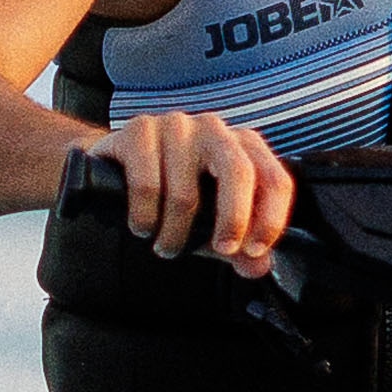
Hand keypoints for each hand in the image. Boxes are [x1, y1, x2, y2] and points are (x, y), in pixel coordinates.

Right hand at [91, 112, 295, 276]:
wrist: (117, 167)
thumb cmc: (176, 192)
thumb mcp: (212, 222)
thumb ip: (239, 246)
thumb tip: (258, 267)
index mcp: (244, 146)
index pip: (275, 179)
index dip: (270, 219)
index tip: (253, 251)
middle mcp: (214, 129)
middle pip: (238, 172)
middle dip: (232, 220)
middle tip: (219, 249)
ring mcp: (176, 125)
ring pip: (185, 192)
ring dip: (175, 233)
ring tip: (167, 245)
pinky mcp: (138, 129)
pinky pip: (146, 185)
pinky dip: (144, 218)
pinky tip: (142, 227)